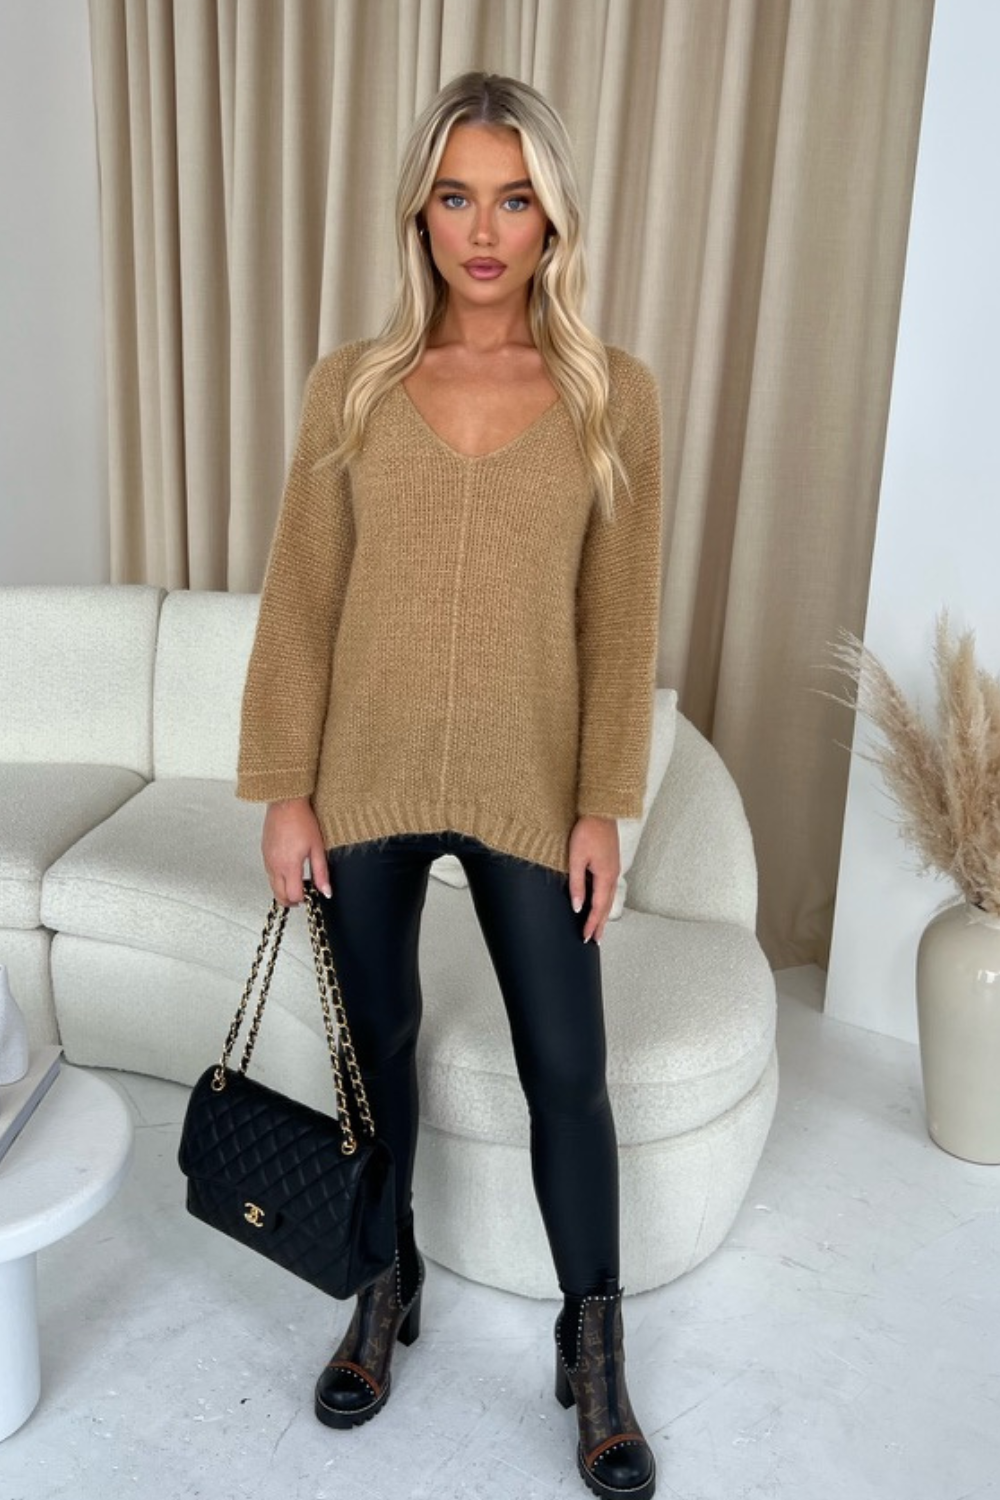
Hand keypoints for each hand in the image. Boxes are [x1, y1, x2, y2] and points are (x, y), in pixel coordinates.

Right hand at [262, 797, 331, 905]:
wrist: (285, 803)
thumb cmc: (302, 820)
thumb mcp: (317, 848)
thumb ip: (321, 873)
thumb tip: (326, 892)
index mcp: (289, 866)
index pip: (294, 895)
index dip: (304, 899)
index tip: (312, 894)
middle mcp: (274, 866)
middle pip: (279, 896)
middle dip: (291, 900)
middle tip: (304, 896)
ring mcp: (267, 860)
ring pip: (273, 886)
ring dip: (284, 890)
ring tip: (298, 883)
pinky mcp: (264, 854)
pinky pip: (269, 874)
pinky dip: (278, 879)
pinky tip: (289, 871)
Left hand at [568, 815, 619, 943]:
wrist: (600, 810)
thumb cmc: (587, 830)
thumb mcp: (576, 858)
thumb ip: (577, 884)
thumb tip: (577, 906)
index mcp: (605, 876)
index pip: (598, 907)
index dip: (591, 924)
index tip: (586, 938)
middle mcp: (613, 875)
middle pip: (607, 906)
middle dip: (600, 924)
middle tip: (594, 940)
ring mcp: (614, 868)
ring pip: (609, 897)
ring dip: (603, 914)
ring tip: (598, 927)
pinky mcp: (611, 862)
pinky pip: (609, 888)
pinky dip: (605, 901)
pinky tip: (601, 902)